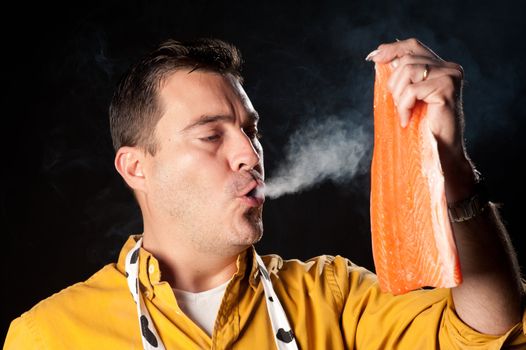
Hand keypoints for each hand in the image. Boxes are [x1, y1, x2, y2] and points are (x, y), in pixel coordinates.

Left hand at [366, 38, 475, 200]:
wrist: (442, 152)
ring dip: (398, 96)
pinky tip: (407, 120)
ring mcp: (450, 76)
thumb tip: (377, 56)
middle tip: (397, 105)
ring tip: (404, 113)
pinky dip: (404, 106)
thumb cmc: (423, 127)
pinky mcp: (447, 89)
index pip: (413, 46)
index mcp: (441, 67)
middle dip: (393, 83)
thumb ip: (401, 77)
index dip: (392, 49)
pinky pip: (412, 90)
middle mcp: (450, 68)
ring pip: (408, 71)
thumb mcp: (409, 98)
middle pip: (407, 59)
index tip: (373, 57)